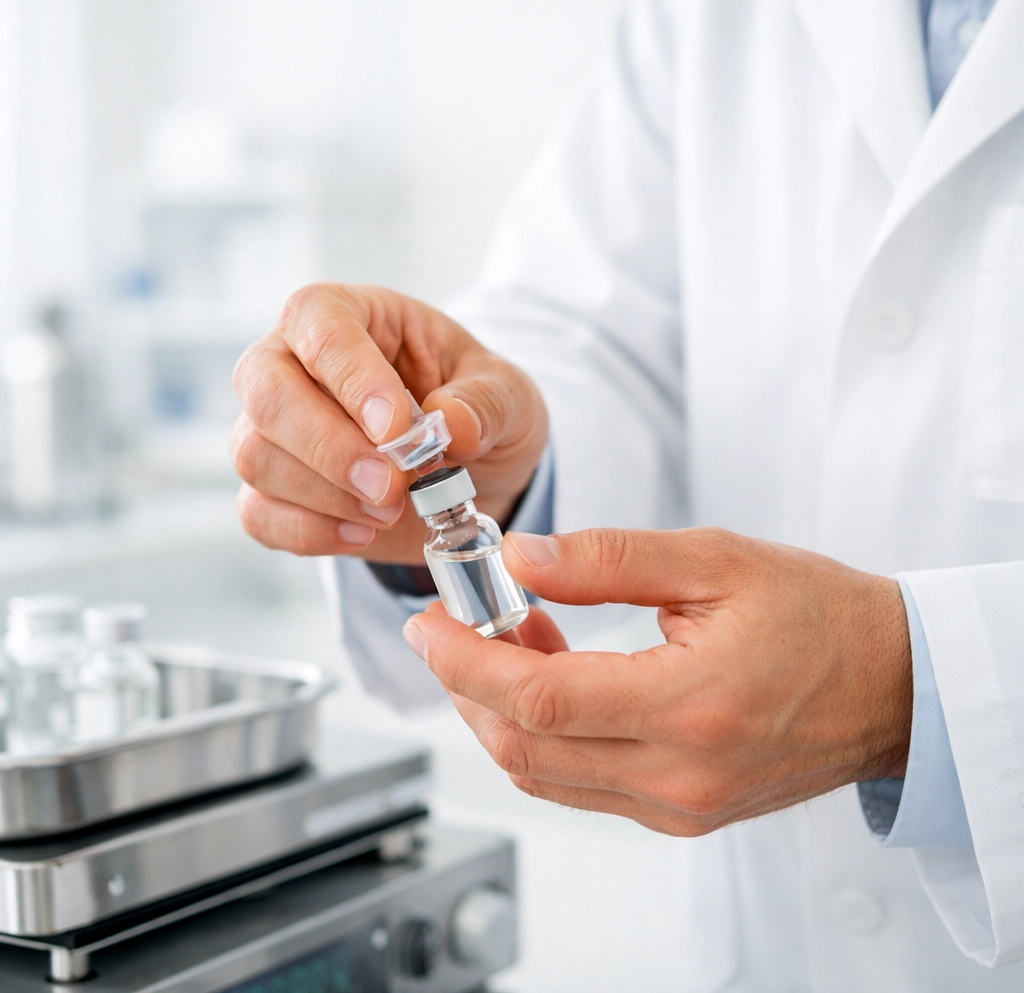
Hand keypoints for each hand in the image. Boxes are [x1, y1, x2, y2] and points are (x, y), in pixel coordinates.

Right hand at [231, 284, 547, 562]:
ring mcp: (275, 428)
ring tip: (394, 509)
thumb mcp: (508, 394)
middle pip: (265, 389)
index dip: (351, 376)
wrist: (475, 471)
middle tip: (392, 486)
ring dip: (326, 495)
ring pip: (255, 455)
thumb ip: (486, 402)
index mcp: (352, 315)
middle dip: (328, 446)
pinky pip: (259, 513)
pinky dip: (311, 532)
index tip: (397, 430)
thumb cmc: (478, 408)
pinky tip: (363, 534)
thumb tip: (451, 422)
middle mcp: (294, 363)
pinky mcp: (274, 489)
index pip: (320, 323)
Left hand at [402, 527, 912, 835]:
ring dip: (500, 711)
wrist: (890, 684)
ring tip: (504, 640)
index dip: (465, 663)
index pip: (539, 700)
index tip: (428, 626)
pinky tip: (549, 678)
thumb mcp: (714, 560)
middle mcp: (680, 775)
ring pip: (544, 773)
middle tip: (452, 627)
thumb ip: (607, 560)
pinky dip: (543, 734)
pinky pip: (581, 784)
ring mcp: (679, 807)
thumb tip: (521, 558)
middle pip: (524, 748)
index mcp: (691, 705)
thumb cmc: (817, 615)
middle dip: (465, 688)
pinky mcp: (680, 814)